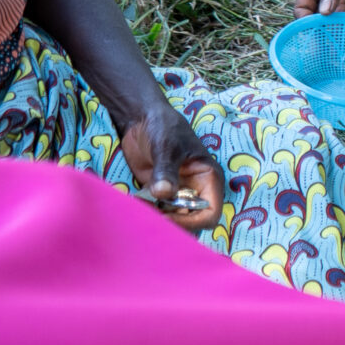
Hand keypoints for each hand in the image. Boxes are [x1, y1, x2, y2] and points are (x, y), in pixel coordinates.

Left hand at [117, 106, 224, 231]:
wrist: (141, 119)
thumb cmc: (163, 127)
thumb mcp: (166, 146)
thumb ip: (166, 170)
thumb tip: (164, 194)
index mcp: (209, 179)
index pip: (210, 213)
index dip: (192, 222)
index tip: (167, 219)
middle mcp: (197, 190)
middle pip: (193, 222)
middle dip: (173, 225)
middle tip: (149, 219)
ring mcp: (178, 194)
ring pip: (175, 220)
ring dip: (159, 221)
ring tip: (140, 211)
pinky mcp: (161, 195)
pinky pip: (159, 213)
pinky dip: (148, 214)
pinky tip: (135, 206)